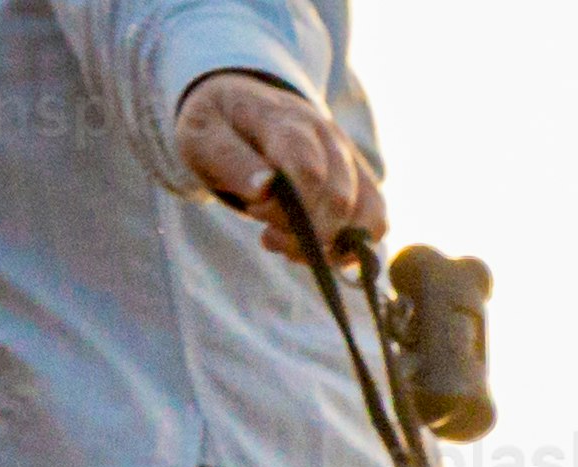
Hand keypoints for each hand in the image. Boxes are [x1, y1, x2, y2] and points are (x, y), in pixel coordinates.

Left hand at [176, 69, 376, 265]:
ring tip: (288, 242)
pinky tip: (313, 244)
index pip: (308, 169)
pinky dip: (347, 247)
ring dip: (325, 246)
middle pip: (338, 199)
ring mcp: (348, 157)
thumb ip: (229, 159)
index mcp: (284, 119)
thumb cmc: (219, 128)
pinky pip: (376, 222)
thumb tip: (266, 188)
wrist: (241, 108)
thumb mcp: (201, 137)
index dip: (289, 208)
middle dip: (302, 233)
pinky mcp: (359, 179)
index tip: (257, 213)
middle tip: (267, 234)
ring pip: (364, 215)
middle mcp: (326, 135)